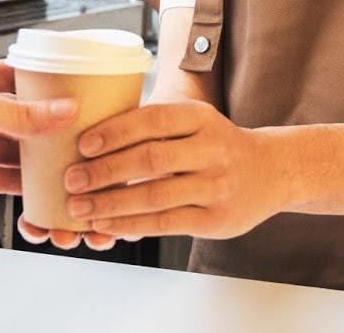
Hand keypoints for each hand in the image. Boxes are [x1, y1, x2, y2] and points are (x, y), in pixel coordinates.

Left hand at [0, 60, 76, 201]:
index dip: (54, 92)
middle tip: (84, 143)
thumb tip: (62, 111)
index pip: (26, 81)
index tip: (84, 102)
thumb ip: (19, 114)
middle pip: (24, 121)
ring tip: (68, 170)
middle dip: (50, 132)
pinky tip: (38, 192)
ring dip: (37, 162)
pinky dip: (16, 186)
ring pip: (13, 152)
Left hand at [24, 101, 286, 245]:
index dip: (115, 131)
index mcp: (202, 118)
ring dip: (112, 203)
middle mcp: (213, 149)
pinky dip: (132, 225)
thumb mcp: (195, 123)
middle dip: (105, 170)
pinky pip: (166, 223)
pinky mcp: (216, 219)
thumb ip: (155, 127)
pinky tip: (108, 224)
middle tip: (71, 179)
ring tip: (80, 207)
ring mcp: (217, 186)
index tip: (83, 144)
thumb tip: (91, 138)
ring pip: (156, 196)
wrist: (271, 172)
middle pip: (151, 159)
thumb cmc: (216, 145)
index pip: (154, 120)